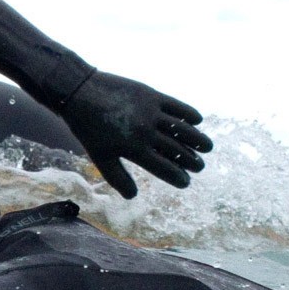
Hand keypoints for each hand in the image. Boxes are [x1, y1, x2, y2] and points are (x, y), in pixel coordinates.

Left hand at [59, 71, 211, 198]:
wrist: (81, 93)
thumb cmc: (89, 129)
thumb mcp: (100, 157)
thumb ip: (117, 177)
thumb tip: (133, 196)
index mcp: (134, 149)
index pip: (163, 168)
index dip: (178, 177)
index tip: (186, 182)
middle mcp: (145, 131)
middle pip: (176, 150)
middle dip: (191, 160)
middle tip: (200, 166)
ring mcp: (150, 112)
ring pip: (181, 129)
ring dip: (197, 139)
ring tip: (207, 147)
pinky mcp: (151, 95)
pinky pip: (177, 106)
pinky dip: (189, 113)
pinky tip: (198, 121)